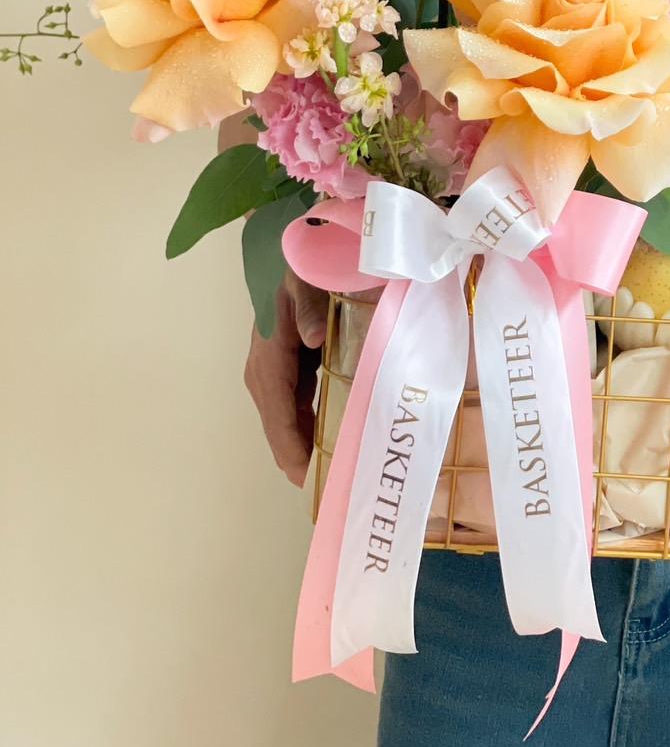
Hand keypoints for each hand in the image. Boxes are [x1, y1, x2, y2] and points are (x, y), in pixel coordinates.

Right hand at [243, 270, 328, 485]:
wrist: (283, 254)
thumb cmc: (297, 267)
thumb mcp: (304, 280)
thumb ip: (309, 307)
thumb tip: (311, 337)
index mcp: (267, 358)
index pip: (279, 416)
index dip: (294, 450)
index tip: (310, 479)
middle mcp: (262, 373)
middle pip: (279, 429)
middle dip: (299, 462)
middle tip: (329, 492)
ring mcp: (269, 374)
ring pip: (284, 423)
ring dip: (303, 450)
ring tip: (331, 478)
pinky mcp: (282, 371)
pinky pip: (292, 410)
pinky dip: (306, 431)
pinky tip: (326, 445)